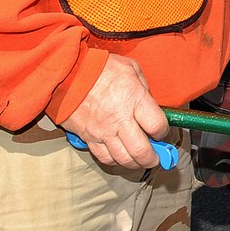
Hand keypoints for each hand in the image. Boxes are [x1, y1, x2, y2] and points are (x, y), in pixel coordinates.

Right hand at [58, 54, 167, 170]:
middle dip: (153, 158)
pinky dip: (114, 161)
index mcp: (134, 100)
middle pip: (142, 151)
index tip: (161, 132)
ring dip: (135, 163)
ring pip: (123, 159)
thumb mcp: (130, 68)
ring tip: (139, 160)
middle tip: (156, 158)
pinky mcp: (87, 137)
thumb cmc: (98, 67)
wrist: (66, 73)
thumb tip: (150, 104)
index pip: (157, 126)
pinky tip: (120, 156)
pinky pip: (103, 157)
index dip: (163, 132)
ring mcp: (102, 131)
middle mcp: (120, 119)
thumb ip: (144, 88)